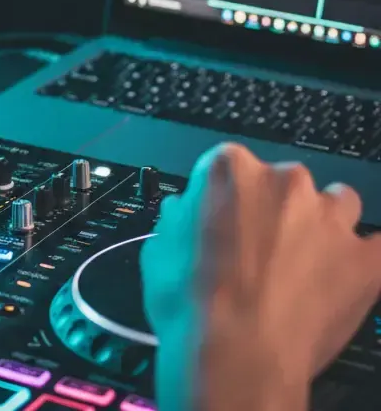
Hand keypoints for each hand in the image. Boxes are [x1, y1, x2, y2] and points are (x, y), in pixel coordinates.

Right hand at [141, 143, 380, 410]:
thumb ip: (180, 218)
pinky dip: (364, 257)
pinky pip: (377, 246)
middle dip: (276, 208)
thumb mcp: (159, 248)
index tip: (222, 219)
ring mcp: (330, 218)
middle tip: (260, 248)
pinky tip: (348, 273)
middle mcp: (284, 181)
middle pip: (287, 181)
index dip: (226, 196)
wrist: (233, 353)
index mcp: (230, 168)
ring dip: (325, 223)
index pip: (231, 164)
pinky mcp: (365, 260)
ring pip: (339, 202)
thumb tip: (186, 214)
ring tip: (306, 259)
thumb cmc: (189, 301)